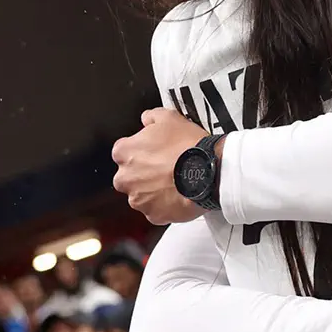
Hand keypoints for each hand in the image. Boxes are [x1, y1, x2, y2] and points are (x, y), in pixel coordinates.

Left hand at [111, 108, 211, 223]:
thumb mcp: (169, 118)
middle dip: (143, 173)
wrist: (207, 171)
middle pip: (129, 176)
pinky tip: (178, 195)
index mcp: (125, 152)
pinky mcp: (153, 215)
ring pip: (141, 195)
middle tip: (164, 167)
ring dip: (153, 190)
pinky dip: (164, 205)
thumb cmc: (188, 146)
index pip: (124, 151)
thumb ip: (151, 117)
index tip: (154, 151)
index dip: (141, 150)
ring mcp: (138, 199)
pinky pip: (155, 210)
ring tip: (174, 182)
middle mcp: (125, 177)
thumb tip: (147, 119)